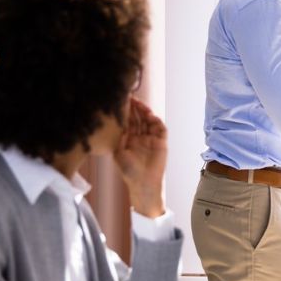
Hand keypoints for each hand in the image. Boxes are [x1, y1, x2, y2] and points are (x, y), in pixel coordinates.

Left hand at [113, 98, 167, 217]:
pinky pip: (161, 129)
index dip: (127, 111)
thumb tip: (119, 124)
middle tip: (131, 98)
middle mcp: (141, 137)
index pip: (129, 121)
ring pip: (150, 121)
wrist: (142, 183)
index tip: (122, 101)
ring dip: (146, 113)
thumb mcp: (118, 152)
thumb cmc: (128, 170)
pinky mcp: (161, 143)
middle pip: (139, 118)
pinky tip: (151, 117)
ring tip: (140, 105)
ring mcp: (152, 139)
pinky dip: (157, 122)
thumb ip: (119, 138)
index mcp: (130, 138)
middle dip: (136, 108)